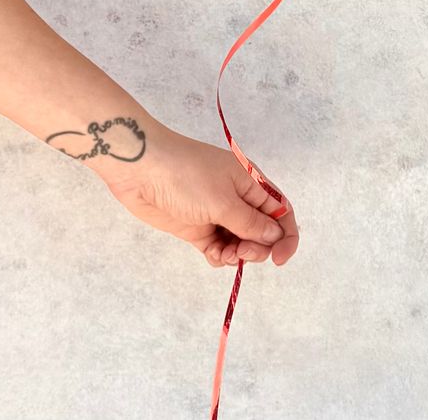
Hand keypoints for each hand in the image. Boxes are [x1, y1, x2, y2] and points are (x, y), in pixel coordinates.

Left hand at [93, 119, 299, 268]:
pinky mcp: (197, 227)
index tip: (279, 259)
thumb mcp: (223, 200)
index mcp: (250, 182)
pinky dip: (220, 256)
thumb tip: (275, 236)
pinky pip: (219, 247)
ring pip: (240, 242)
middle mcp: (237, 198)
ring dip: (237, 254)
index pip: (281, 210)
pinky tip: (212, 254)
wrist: (141, 170)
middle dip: (258, 248)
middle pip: (262, 231)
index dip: (287, 236)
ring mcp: (216, 213)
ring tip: (223, 253)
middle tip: (241, 251)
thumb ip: (251, 223)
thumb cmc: (186, 175)